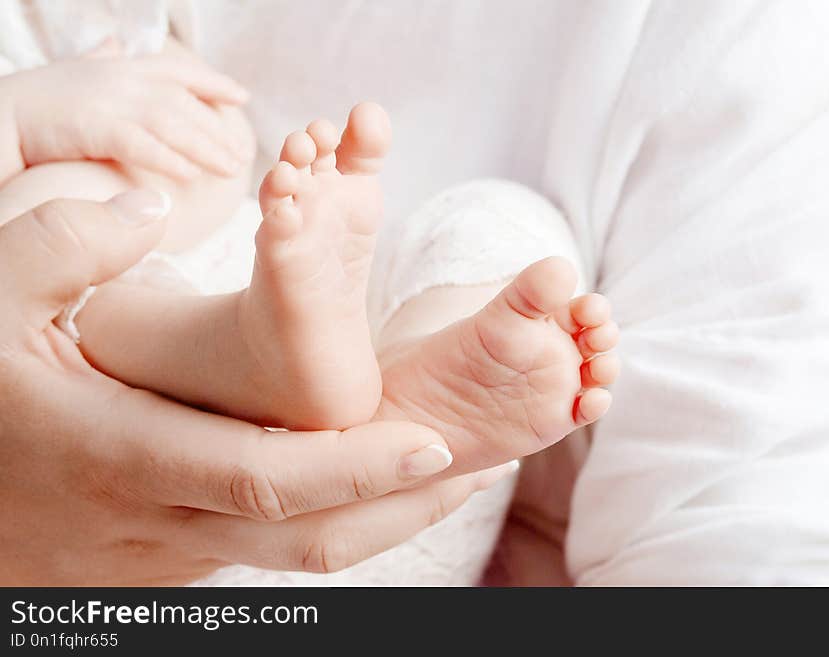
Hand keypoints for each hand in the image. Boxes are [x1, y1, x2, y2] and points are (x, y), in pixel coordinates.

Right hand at [0, 192, 513, 584]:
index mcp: (128, 455)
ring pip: (296, 555)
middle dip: (403, 510)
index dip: (358, 468)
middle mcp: (164, 521)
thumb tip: (144, 206)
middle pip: (307, 537)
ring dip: (382, 522)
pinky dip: (335, 521)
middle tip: (481, 468)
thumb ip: (62, 249)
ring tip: (449, 479)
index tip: (437, 442)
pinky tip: (371, 486)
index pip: (266, 475)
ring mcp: (173, 553)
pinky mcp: (176, 559)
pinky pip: (271, 550)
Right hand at [5, 48, 251, 180]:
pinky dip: (169, 159)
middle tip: (242, 153)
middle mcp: (121, 77)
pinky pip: (142, 144)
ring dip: (205, 147)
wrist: (0, 115)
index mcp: (122, 65)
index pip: (179, 70)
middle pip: (185, 102)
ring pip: (172, 122)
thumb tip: (114, 47)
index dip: (213, 82)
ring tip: (229, 169)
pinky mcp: (93, 126)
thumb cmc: (39, 99)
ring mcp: (108, 100)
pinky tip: (191, 177)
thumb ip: (103, 61)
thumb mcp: (78, 72)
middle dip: (217, 128)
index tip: (241, 97)